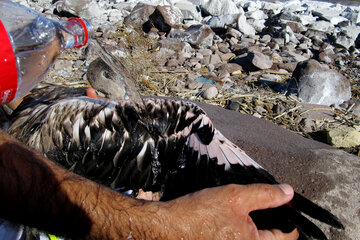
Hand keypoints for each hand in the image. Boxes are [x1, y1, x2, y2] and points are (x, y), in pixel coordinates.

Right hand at [160, 184, 298, 239]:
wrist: (169, 228)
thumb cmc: (198, 215)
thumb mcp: (235, 197)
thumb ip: (265, 195)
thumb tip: (287, 193)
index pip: (288, 236)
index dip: (288, 217)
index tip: (282, 205)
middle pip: (272, 239)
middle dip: (270, 223)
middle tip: (259, 209)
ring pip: (254, 239)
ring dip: (254, 228)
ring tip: (240, 215)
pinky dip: (240, 232)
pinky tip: (229, 222)